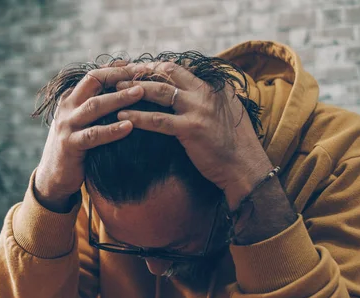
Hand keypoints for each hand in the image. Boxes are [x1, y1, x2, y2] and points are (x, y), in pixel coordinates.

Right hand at [35, 66, 143, 211]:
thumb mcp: (85, 122)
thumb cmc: (77, 148)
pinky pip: (93, 135)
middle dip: (119, 75)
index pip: (95, 74)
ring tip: (140, 92)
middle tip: (144, 72)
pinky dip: (112, 130)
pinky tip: (129, 127)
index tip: (140, 64)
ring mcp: (67, 125)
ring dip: (119, 98)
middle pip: (93, 81)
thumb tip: (129, 92)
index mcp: (72, 98)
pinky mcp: (70, 145)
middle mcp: (68, 107)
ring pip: (94, 105)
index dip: (117, 68)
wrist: (54, 177)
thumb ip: (99, 107)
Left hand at [115, 62, 272, 208]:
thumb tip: (185, 96)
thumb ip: (206, 101)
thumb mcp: (224, 114)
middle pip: (166, 72)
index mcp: (212, 87)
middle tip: (119, 75)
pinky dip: (139, 117)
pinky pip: (159, 120)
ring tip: (114, 92)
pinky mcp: (192, 129)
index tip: (134, 69)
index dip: (153, 67)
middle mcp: (206, 93)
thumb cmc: (232, 145)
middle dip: (140, 72)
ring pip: (160, 92)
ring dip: (134, 90)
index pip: (177, 68)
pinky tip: (123, 117)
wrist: (245, 168)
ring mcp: (199, 110)